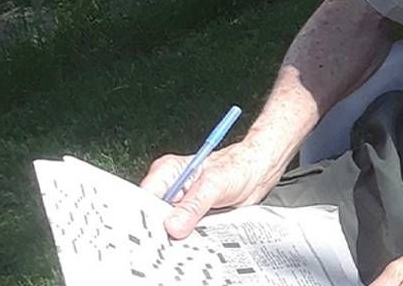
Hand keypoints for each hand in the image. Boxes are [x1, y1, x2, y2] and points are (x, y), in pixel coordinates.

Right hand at [140, 141, 286, 238]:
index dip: (148, 216)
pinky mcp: (189, 215)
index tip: (161, 229)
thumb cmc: (239, 167)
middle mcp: (170, 187)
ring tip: (196, 227)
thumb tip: (174, 225)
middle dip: (164, 227)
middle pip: (153, 215)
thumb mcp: (216, 184)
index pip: (145, 198)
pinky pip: (182, 230)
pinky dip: (188, 235)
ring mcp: (179, 202)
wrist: (257, 171)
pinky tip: (200, 231)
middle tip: (180, 231)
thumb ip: (194, 205)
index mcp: (168, 172)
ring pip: (167, 226)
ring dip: (178, 233)